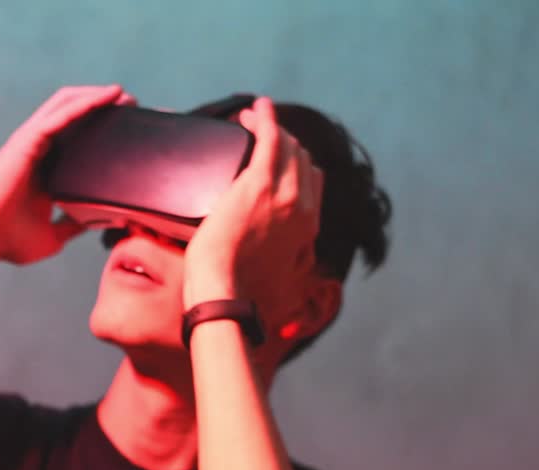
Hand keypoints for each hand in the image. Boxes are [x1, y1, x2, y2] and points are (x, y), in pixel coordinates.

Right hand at [0, 84, 135, 264]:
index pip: (78, 141)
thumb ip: (74, 227)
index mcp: (46, 171)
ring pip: (67, 105)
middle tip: (132, 106)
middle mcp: (40, 151)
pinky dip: (86, 102)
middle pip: (75, 116)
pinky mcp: (28, 139)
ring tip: (123, 94)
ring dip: (96, 96)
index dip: (102, 131)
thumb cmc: (6, 239)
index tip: (129, 132)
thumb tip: (101, 223)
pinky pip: (60, 114)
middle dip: (104, 106)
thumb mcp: (53, 237)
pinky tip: (107, 96)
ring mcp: (33, 142)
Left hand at [182, 97, 322, 309]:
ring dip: (270, 126)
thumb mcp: (281, 280)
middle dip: (283, 139)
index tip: (278, 154)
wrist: (225, 292)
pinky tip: (254, 108)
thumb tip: (303, 264)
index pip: (313, 180)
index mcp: (308, 228)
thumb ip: (294, 265)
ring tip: (250, 118)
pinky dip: (264, 118)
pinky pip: (269, 137)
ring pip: (288, 145)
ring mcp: (285, 193)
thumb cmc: (241, 291)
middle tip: (258, 131)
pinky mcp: (259, 183)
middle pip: (302, 158)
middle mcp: (303, 207)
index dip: (297, 162)